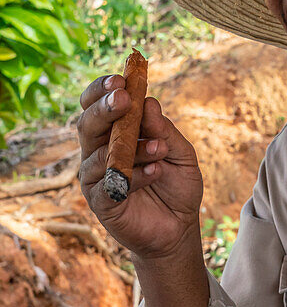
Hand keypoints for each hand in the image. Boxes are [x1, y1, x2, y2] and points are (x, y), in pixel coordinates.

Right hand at [77, 74, 203, 259]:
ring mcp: (96, 177)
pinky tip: (156, 172)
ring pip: (98, 154)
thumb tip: (150, 102)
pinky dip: (135, 176)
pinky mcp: (101, 202)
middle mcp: (98, 151)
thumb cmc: (176, 185)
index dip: (102, 90)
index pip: (96, 104)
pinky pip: (109, 184)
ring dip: (131, 147)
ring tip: (160, 148)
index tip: (120, 79)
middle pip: (87, 123)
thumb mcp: (179, 153)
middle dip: (104, 109)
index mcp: (114, 132)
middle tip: (124, 99)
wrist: (179, 227)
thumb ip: (164, 130)